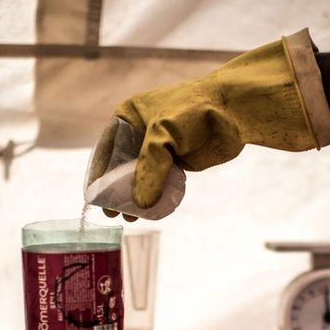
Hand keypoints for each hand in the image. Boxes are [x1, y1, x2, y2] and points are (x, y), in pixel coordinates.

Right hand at [91, 29, 329, 212]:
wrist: (234, 111)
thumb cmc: (194, 112)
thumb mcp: (163, 135)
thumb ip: (149, 169)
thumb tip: (142, 205)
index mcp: (129, 116)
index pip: (107, 149)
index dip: (99, 176)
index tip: (96, 200)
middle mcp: (141, 131)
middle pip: (122, 167)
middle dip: (116, 192)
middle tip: (115, 215)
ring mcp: (161, 147)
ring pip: (141, 176)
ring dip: (135, 197)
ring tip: (133, 218)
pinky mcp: (178, 160)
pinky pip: (160, 181)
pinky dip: (155, 196)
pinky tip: (152, 211)